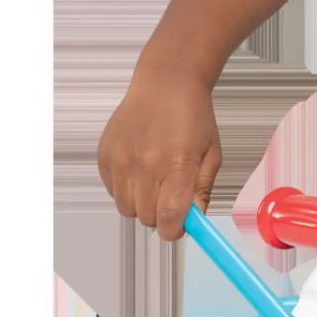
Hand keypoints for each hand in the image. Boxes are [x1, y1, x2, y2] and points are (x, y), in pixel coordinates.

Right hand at [97, 68, 221, 241]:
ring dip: (140, 205)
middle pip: (146, 217)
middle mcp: (146, 164)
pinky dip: (124, 189)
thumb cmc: (192, 119)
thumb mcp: (212, 156)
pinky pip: (112, 190)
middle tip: (169, 201)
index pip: (169, 217)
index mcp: (177, 166)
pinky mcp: (105, 153)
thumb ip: (202, 192)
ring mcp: (122, 158)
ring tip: (153, 184)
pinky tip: (138, 171)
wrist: (165, 84)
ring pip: (126, 208)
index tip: (178, 228)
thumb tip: (194, 221)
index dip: (173, 231)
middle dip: (159, 217)